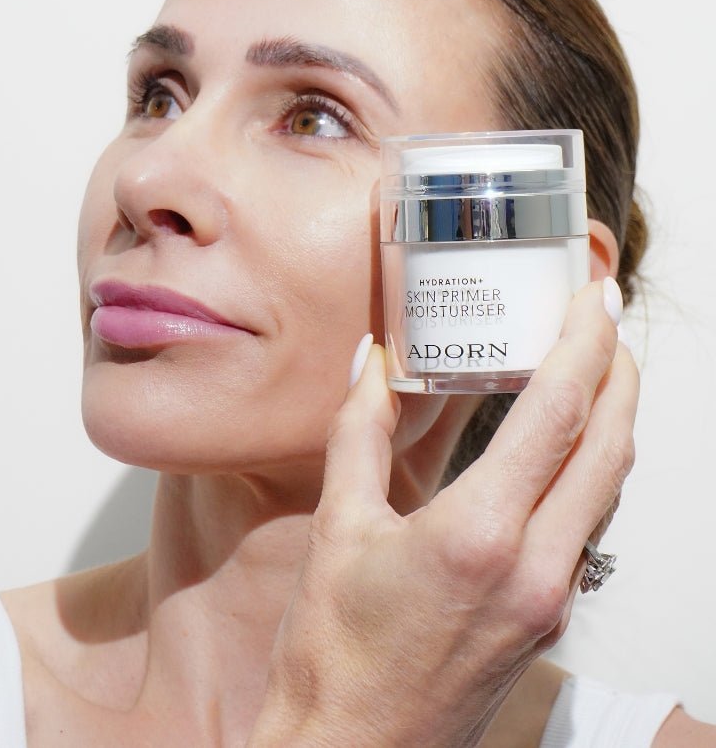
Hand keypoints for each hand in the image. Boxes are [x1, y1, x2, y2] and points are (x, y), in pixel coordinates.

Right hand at [248, 280, 637, 747]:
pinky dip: (594, 470)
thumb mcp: (337, 529)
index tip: (595, 296)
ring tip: (596, 368)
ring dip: (614, 420)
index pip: (559, 414)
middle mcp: (534, 568)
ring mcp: (550, 601)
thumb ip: (358, 433)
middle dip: (619, 369)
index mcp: (479, 535)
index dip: (587, 343)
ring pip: (610, 489)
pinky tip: (568, 449)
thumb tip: (368, 363)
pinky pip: (591, 527)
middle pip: (609, 446)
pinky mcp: (548, 622)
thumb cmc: (334, 658)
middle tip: (604, 316)